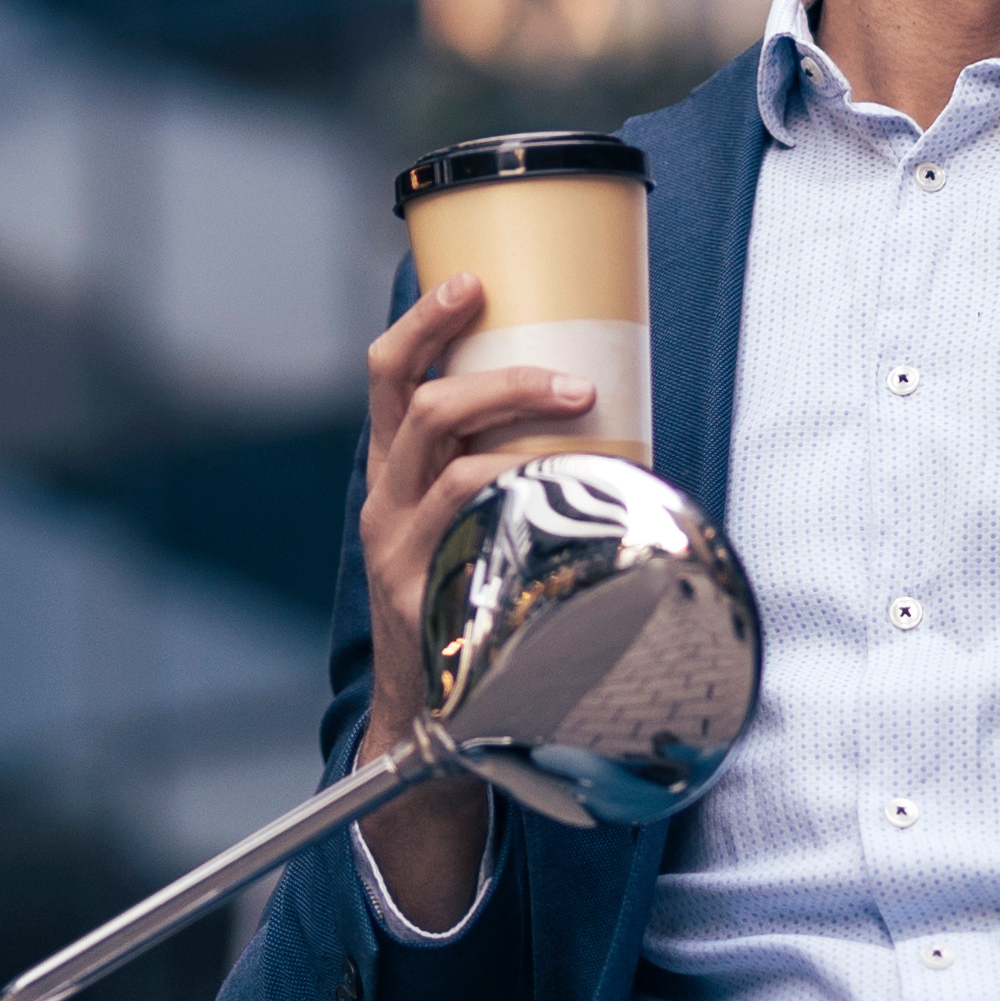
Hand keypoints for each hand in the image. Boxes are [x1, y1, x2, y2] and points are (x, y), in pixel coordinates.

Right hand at [349, 276, 596, 927]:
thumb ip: (506, 473)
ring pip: (452, 468)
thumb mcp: (463, 526)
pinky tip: (570, 501)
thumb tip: (613, 416)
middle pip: (420, 409)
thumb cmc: (464, 603)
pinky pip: (480, 537)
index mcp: (393, 472)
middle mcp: (387, 505)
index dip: (424, 321)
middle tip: (571, 377)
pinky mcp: (428, 598)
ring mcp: (403, 552)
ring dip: (524, 435)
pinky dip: (528, 508)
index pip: (389, 377)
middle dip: (499, 378)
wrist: (425, 721)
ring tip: (586, 426)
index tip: (470, 279)